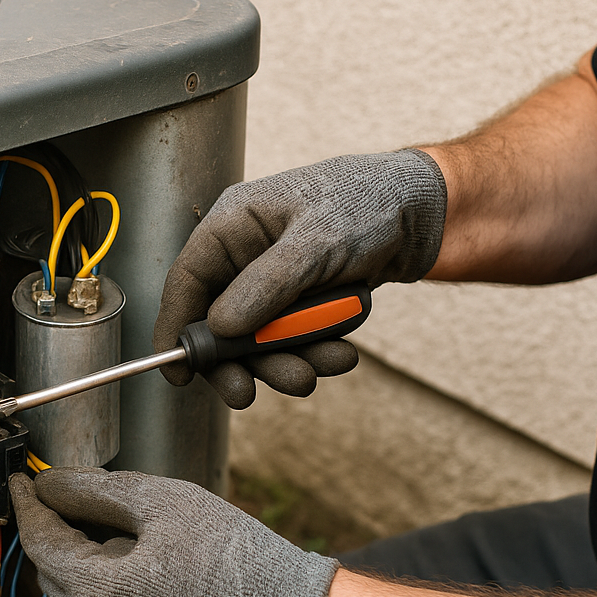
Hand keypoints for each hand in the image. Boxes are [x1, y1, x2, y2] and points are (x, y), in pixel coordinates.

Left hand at [9, 468, 338, 596]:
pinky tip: (140, 556)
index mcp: (94, 593)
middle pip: (51, 565)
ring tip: (130, 526)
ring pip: (72, 589)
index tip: (25, 479)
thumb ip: (95, 490)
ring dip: (83, 553)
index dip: (28, 502)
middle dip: (59, 526)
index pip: (38, 539)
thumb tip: (52, 483)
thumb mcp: (160, 504)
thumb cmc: (230, 559)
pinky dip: (102, 578)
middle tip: (79, 490)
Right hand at [153, 149, 445, 407]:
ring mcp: (271, 282)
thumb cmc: (367, 204)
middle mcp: (244, 256)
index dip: (175, 328)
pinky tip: (340, 353)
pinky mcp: (296, 303)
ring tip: (320, 370)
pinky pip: (290, 342)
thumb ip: (267, 284)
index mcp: (233, 225)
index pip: (186, 280)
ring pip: (257, 340)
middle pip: (218, 322)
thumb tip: (221, 326)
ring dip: (284, 362)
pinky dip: (312, 354)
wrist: (421, 213)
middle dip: (239, 360)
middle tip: (249, 393)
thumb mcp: (317, 242)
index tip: (177, 373)